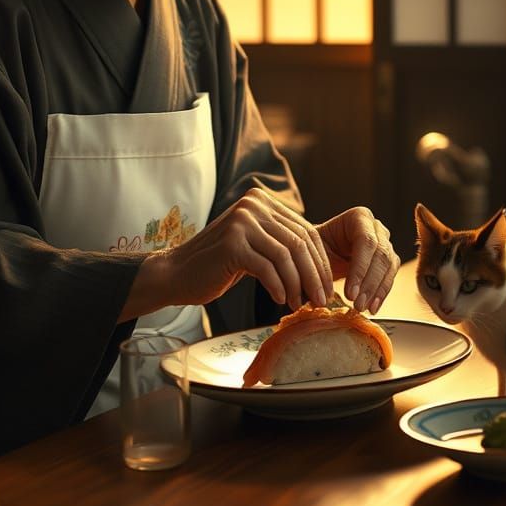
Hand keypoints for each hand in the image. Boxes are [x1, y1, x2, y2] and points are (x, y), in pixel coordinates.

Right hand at [127, 188, 333, 318]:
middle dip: (315, 276)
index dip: (321, 262)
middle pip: (299, 242)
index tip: (328, 287)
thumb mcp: (254, 246)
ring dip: (298, 285)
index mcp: (262, 201)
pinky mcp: (232, 243)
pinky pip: (267, 268)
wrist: (177, 274)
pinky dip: (278, 286)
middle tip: (322, 301)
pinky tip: (280, 300)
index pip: (305, 231)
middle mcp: (253, 205)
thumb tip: (322, 266)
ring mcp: (242, 222)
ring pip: (286, 256)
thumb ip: (280, 243)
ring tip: (301, 304)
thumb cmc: (219, 265)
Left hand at [316, 208, 399, 313]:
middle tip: (357, 304)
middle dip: (369, 283)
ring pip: (388, 267)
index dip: (360, 268)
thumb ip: (318, 264)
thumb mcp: (313, 251)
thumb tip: (318, 292)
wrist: (321, 252)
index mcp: (359, 217)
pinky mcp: (389, 260)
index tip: (349, 293)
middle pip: (380, 255)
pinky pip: (390, 276)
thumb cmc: (315, 248)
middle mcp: (376, 227)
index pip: (366, 241)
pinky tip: (372, 308)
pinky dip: (381, 294)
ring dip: (376, 291)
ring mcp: (385, 243)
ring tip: (363, 308)